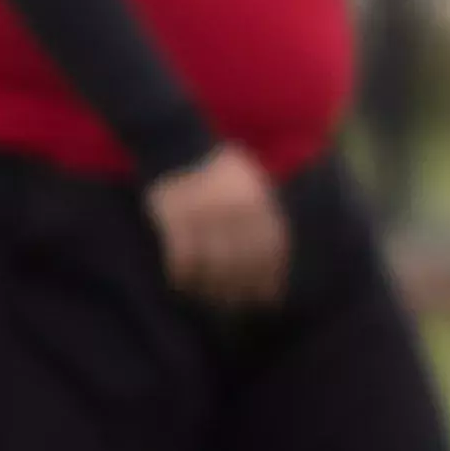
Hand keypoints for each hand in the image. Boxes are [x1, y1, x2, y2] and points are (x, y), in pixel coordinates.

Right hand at [147, 146, 291, 311]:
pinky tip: (185, 283)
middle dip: (242, 290)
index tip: (267, 299)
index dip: (269, 281)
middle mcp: (233, 211)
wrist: (179, 146)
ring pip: (212, 268)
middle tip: (237, 304)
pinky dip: (184, 277)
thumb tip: (275, 271)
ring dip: (212, 289)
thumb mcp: (255, 188)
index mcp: (258, 203)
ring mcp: (203, 216)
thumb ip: (267, 221)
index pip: (269, 254)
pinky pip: (182, 261)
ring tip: (212, 298)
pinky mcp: (174, 220)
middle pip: (242, 265)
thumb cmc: (222, 173)